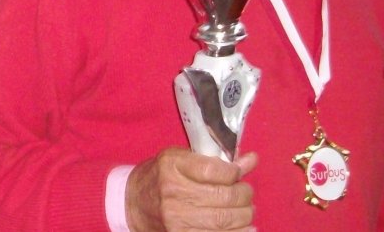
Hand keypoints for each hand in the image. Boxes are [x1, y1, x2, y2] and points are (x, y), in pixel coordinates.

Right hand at [124, 148, 256, 231]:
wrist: (132, 203)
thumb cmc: (160, 177)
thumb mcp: (181, 159)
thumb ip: (216, 160)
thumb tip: (251, 160)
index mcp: (172, 167)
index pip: (214, 170)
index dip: (234, 171)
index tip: (238, 172)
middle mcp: (173, 194)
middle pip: (224, 196)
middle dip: (244, 194)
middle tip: (246, 192)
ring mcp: (177, 220)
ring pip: (224, 220)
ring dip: (244, 215)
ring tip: (246, 209)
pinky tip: (246, 227)